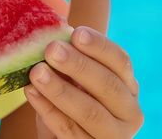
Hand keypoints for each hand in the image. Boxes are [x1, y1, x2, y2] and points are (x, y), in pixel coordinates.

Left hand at [24, 26, 143, 138]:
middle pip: (108, 86)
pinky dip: (49, 110)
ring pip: (90, 112)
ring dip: (60, 90)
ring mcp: (115, 136)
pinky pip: (69, 130)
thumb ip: (70, 59)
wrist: (64, 137)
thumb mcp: (74, 79)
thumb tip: (55, 34)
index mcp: (129, 85)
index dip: (99, 46)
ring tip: (36, 72)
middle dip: (78, 65)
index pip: (120, 61)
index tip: (76, 33)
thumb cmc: (70, 100)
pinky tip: (31, 92)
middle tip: (52, 50)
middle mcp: (130, 112)